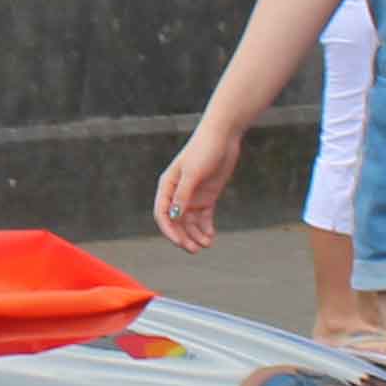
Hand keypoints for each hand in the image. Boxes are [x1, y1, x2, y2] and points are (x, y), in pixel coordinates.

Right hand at [155, 116, 242, 252]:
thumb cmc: (204, 150)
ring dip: (196, 235)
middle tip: (195, 249)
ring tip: (206, 244)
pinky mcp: (207, 196)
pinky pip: (203, 217)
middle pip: (177, 222)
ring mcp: (193, 195)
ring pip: (190, 222)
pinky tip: (211, 236)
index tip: (180, 243)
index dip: (169, 230)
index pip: (162, 214)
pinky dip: (206, 228)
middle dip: (184, 237)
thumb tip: (173, 217)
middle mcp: (177, 193)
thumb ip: (182, 195)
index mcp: (167, 186)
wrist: (223, 136)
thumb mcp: (192, 174)